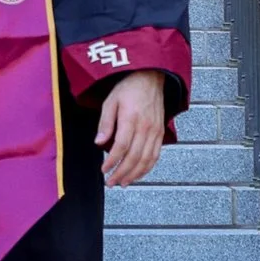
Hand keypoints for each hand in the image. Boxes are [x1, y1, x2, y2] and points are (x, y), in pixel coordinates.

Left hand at [96, 70, 166, 186]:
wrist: (151, 77)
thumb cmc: (128, 88)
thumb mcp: (110, 100)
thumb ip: (105, 123)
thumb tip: (99, 143)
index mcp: (131, 118)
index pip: (122, 146)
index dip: (112, 161)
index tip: (104, 170)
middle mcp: (145, 127)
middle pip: (134, 157)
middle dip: (122, 173)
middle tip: (111, 182)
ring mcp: (155, 131)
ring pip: (146, 159)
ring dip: (134, 175)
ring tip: (123, 183)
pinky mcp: (161, 133)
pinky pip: (155, 155)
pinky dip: (147, 168)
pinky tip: (138, 174)